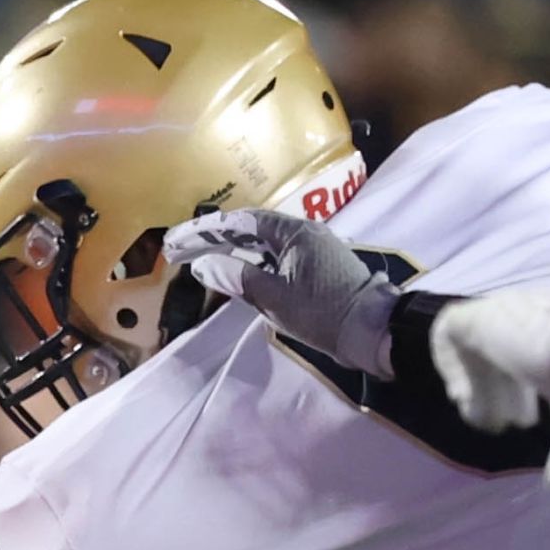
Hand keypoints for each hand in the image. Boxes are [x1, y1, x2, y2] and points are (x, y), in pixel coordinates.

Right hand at [162, 209, 398, 377]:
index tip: (180, 239)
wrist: (369, 328)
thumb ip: (238, 278)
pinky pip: (276, 257)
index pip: (244, 221)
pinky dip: (252, 262)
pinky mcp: (316, 266)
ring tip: (202, 259)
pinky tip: (236, 272)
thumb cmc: (321, 310)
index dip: (208, 230)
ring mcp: (312, 249)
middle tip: (181, 249)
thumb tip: (205, 265)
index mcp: (295, 233)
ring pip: (264, 244)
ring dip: (233, 250)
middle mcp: (304, 233)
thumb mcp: (274, 297)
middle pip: (252, 229)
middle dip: (215, 239)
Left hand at [432, 290, 549, 484]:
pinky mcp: (476, 315)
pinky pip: (447, 333)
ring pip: (475, 348)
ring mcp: (503, 310)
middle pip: (501, 353)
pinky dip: (449, 367)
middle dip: (497, 394)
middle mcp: (532, 312)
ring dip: (476, 387)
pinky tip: (462, 397)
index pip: (532, 355)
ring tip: (484, 420)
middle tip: (502, 426)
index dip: (519, 393)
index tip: (522, 424)